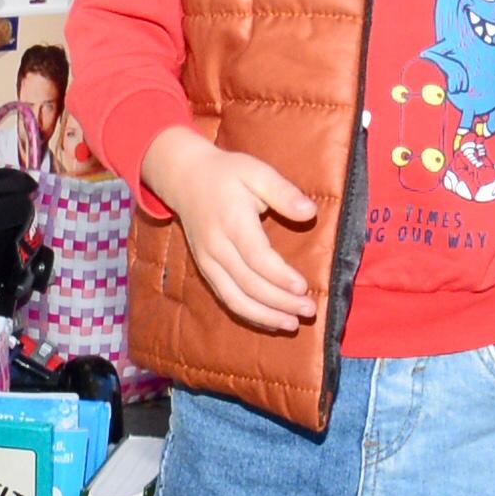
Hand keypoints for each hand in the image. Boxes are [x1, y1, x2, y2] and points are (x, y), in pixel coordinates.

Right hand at [143, 127, 320, 334]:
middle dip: (279, 302)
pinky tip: (271, 322)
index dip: (279, 276)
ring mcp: (207, 261)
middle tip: (309, 310)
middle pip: (248, 283)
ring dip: (264, 316)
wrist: (184, 178)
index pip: (256, 257)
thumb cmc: (227, 173)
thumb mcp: (256, 171)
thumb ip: (283, 192)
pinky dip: (249, 314)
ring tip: (292, 324)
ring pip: (234, 298)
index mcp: (231, 221)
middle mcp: (216, 247)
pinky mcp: (205, 270)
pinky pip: (226, 298)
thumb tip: (310, 212)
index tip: (303, 288)